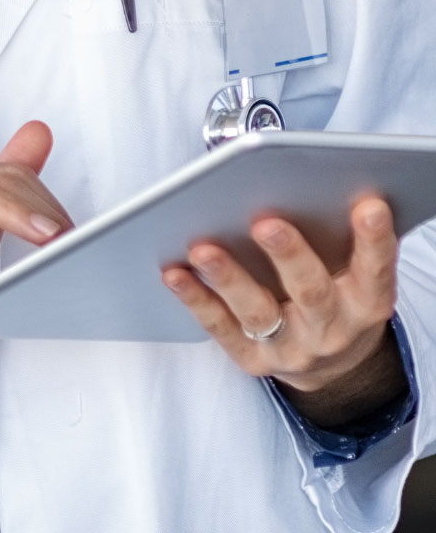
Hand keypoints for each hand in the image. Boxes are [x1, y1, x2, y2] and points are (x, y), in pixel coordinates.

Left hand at [163, 197, 406, 425]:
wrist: (331, 366)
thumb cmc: (337, 297)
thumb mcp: (356, 275)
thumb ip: (343, 240)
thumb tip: (316, 185)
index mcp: (368, 303)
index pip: (375, 270)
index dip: (374, 240)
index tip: (369, 205)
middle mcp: (333, 330)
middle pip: (311, 291)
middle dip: (289, 256)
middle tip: (265, 224)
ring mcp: (292, 349)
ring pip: (258, 312)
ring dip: (228, 278)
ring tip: (203, 249)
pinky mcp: (254, 360)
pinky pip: (222, 328)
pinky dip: (197, 300)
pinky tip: (175, 274)